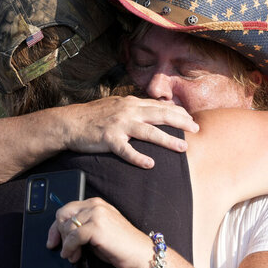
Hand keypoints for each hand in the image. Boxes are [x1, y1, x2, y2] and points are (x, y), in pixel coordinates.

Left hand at [46, 197, 152, 267]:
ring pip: (67, 226)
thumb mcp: (98, 231)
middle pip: (63, 214)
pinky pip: (73, 237)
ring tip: (73, 255)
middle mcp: (95, 205)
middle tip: (62, 248)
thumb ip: (83, 227)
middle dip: (58, 233)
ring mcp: (96, 214)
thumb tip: (61, 235)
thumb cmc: (121, 245)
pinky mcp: (96, 227)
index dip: (56, 226)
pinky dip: (69, 248)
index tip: (52, 240)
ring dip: (66, 244)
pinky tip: (72, 255)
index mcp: (96, 204)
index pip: (67, 209)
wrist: (139, 254)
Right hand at [60, 96, 198, 168]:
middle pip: (160, 115)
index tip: (192, 119)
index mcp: (131, 103)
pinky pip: (126, 150)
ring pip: (148, 132)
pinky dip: (138, 157)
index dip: (178, 113)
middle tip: (196, 129)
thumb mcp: (118, 105)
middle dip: (181, 122)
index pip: (160, 106)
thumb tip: (158, 108)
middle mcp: (128, 111)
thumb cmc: (94, 116)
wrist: (70, 122)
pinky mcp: (108, 139)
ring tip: (183, 148)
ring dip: (167, 140)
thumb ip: (137, 107)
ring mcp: (119, 125)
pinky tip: (150, 164)